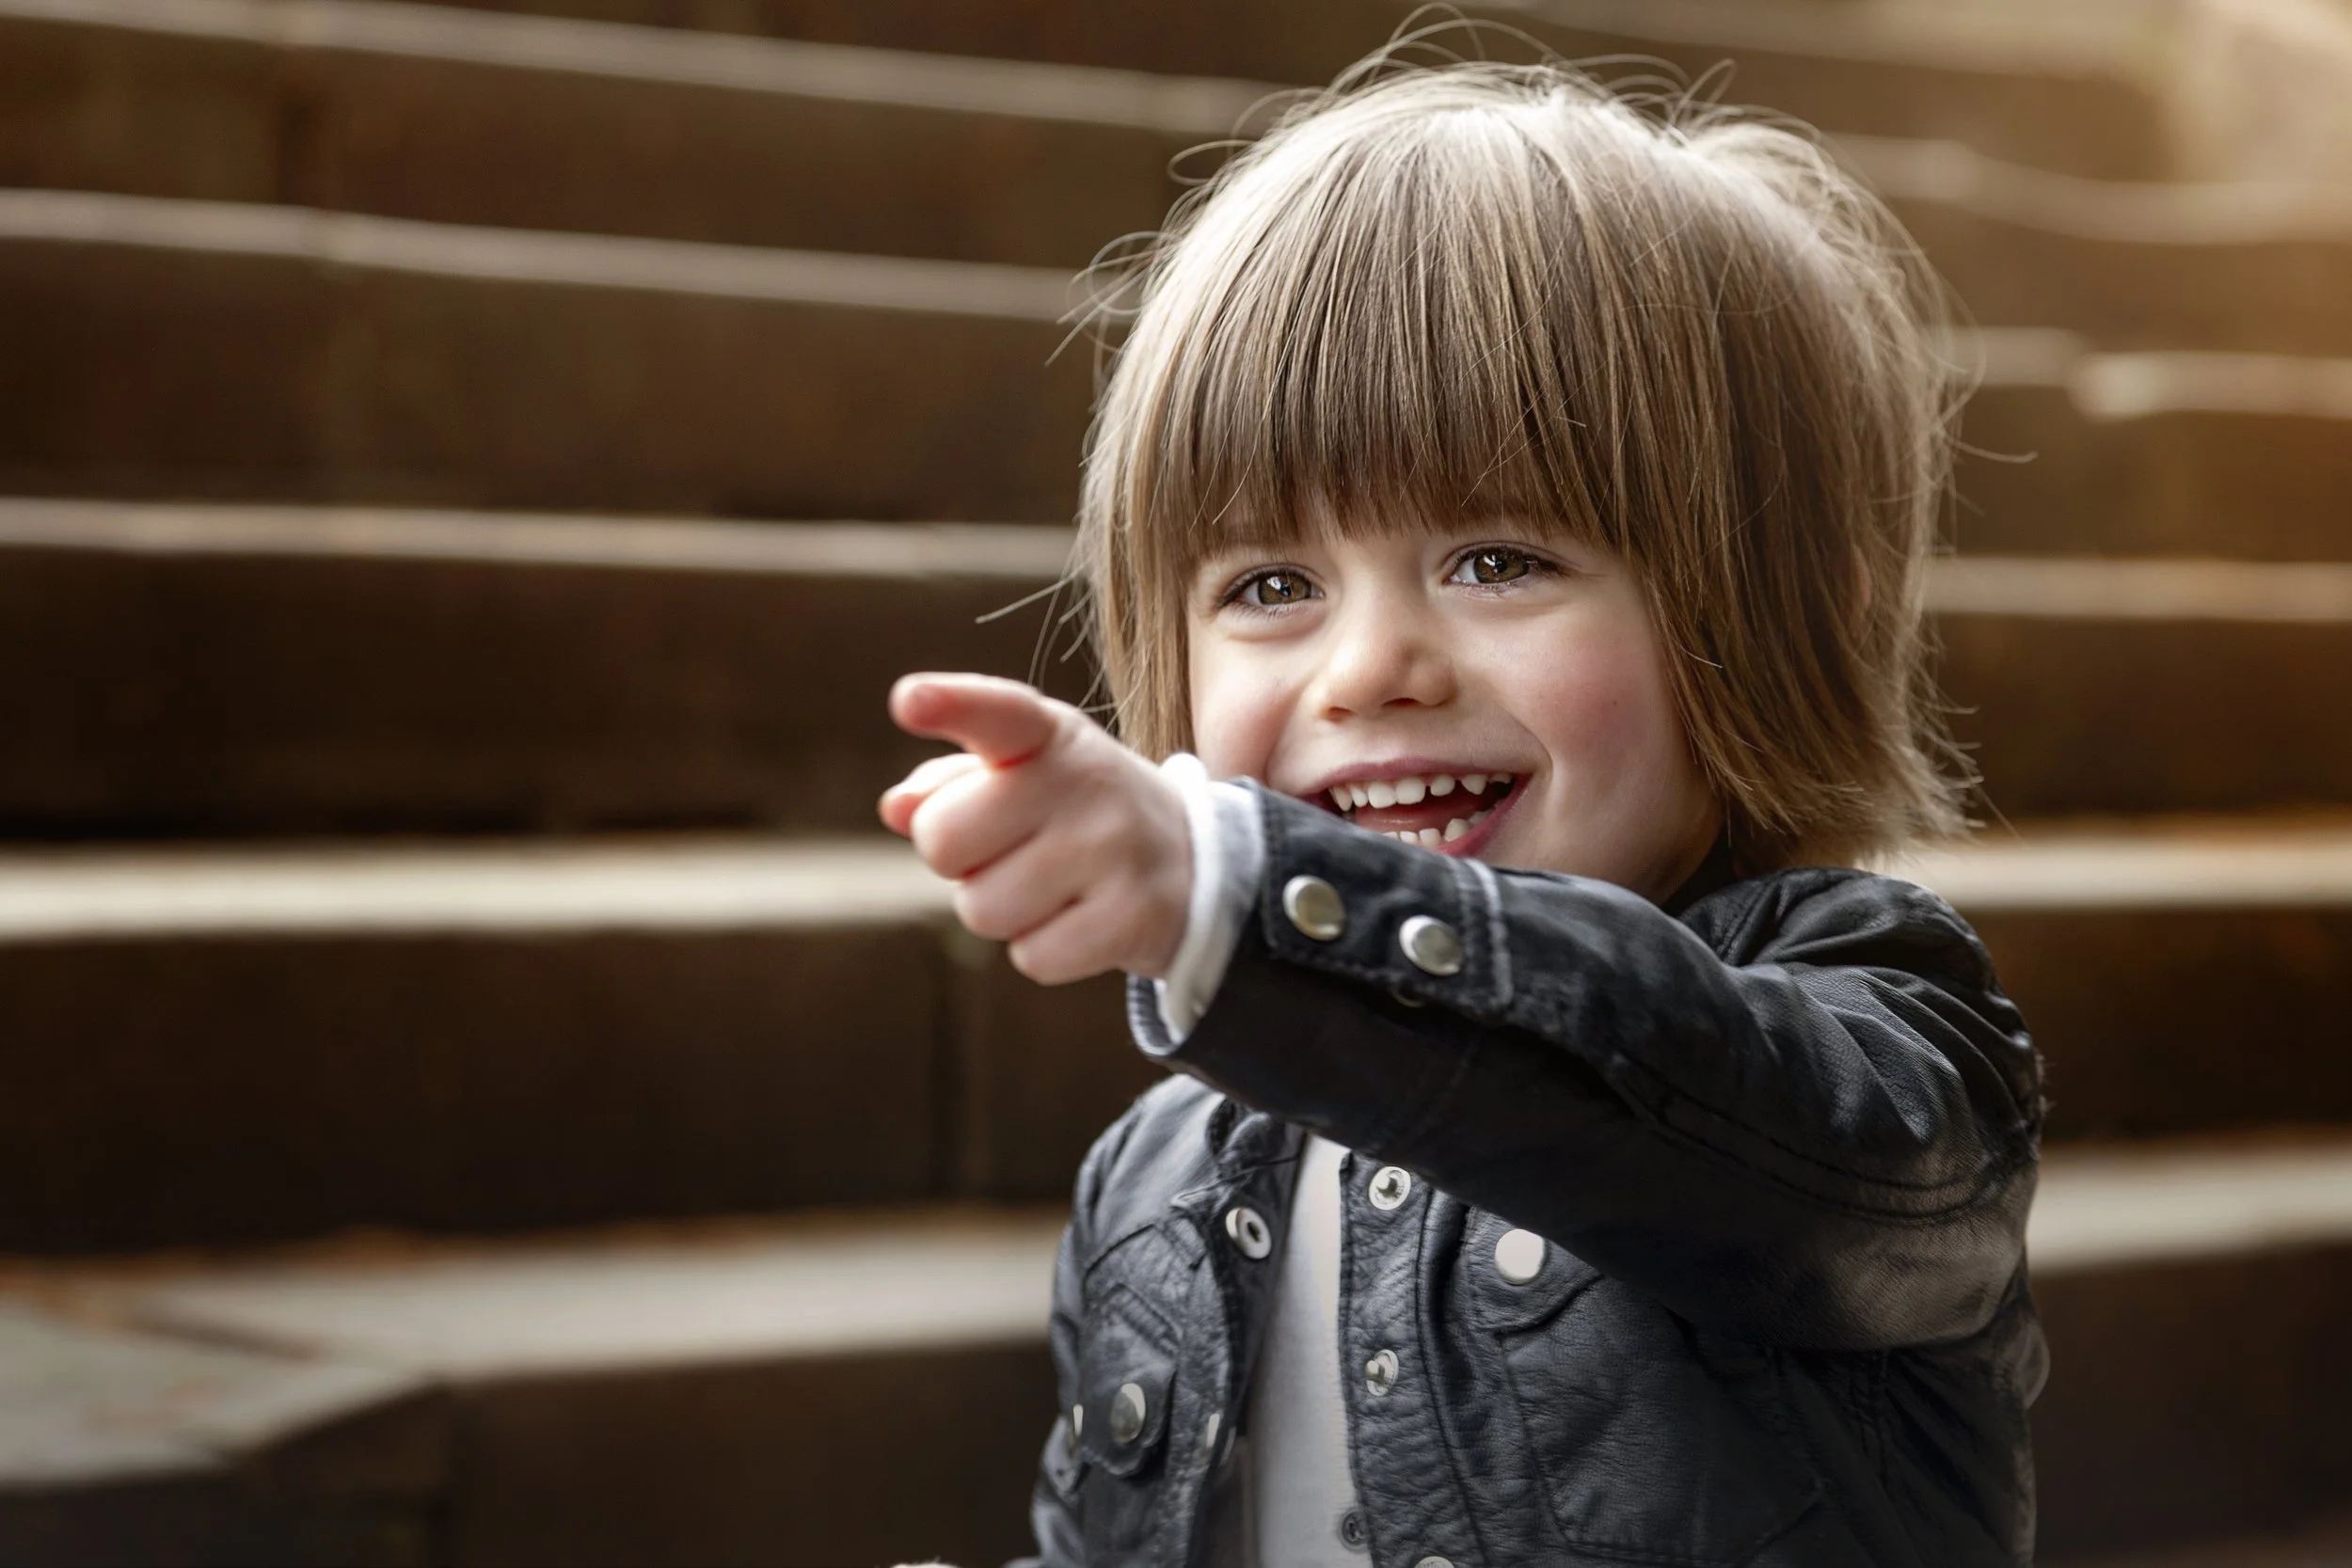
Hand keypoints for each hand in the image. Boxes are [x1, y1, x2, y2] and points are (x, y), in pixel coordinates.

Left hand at [881, 673, 1192, 984]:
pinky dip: (1044, 950)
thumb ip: (948, 784)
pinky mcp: (1133, 916)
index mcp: (1048, 735)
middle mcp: (1087, 781)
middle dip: (959, 861)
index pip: (997, 712)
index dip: (951, 704)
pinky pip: (1032, 957)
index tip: (908, 701)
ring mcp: (1115, 848)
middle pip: (943, 841)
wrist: (1191, 863)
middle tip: (1013, 850)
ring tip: (1054, 885)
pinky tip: (1082, 919)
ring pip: (981, 911)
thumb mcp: (1020, 777)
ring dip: (1002, 910)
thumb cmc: (1073, 814)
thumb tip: (897, 808)